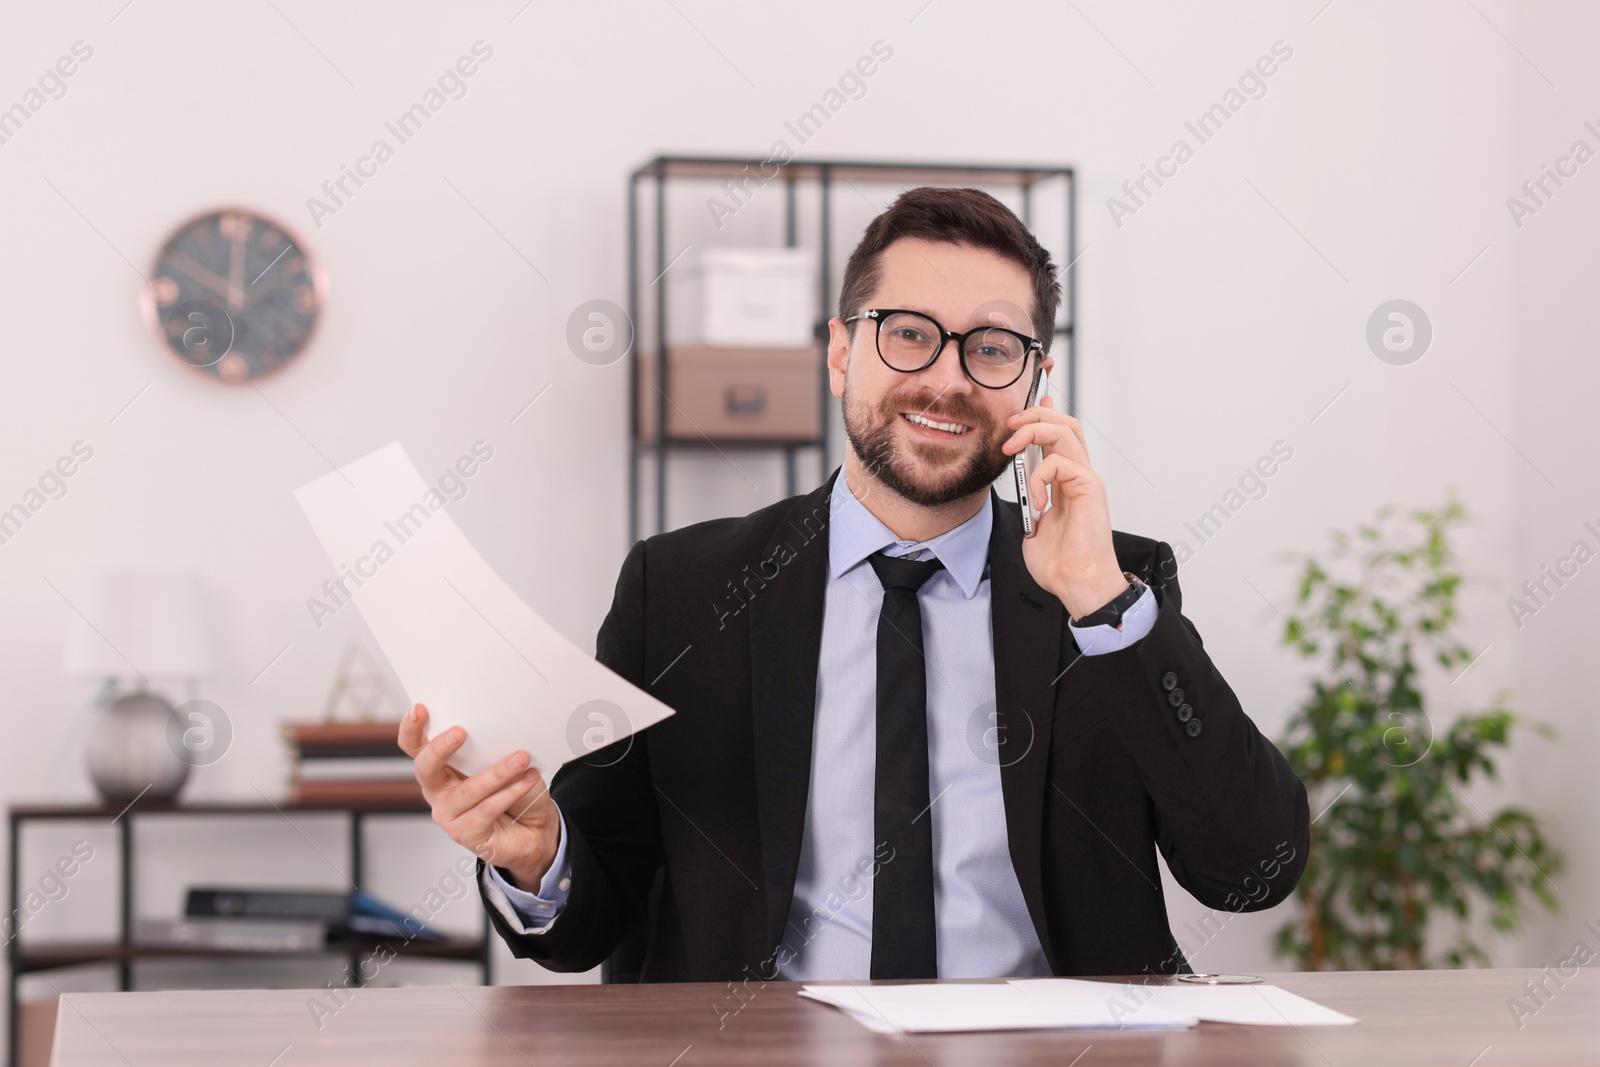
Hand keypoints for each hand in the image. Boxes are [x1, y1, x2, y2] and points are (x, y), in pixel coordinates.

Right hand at [399, 703, 561, 892]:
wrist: (534, 828)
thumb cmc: (514, 788)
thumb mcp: (503, 759)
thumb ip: (492, 747)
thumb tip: (499, 728)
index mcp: (441, 766)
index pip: (416, 746)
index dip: (412, 728)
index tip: (420, 709)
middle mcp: (438, 790)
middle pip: (425, 768)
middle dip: (440, 748)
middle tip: (460, 733)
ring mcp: (448, 814)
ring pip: (466, 791)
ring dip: (496, 773)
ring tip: (520, 758)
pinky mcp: (465, 834)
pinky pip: (485, 811)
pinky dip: (508, 794)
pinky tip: (525, 781)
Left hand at [1002, 394, 1128, 619]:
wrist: (1079, 584)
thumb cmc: (1060, 563)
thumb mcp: (1034, 527)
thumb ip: (1031, 505)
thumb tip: (1025, 497)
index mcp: (1067, 482)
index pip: (1059, 436)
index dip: (1043, 415)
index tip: (1019, 410)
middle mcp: (1079, 475)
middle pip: (1065, 423)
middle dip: (1035, 414)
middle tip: (1009, 425)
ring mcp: (1086, 479)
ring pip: (1065, 431)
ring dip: (1033, 432)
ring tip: (1012, 448)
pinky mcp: (1089, 487)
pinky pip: (1060, 462)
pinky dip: (1039, 476)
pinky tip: (1037, 502)